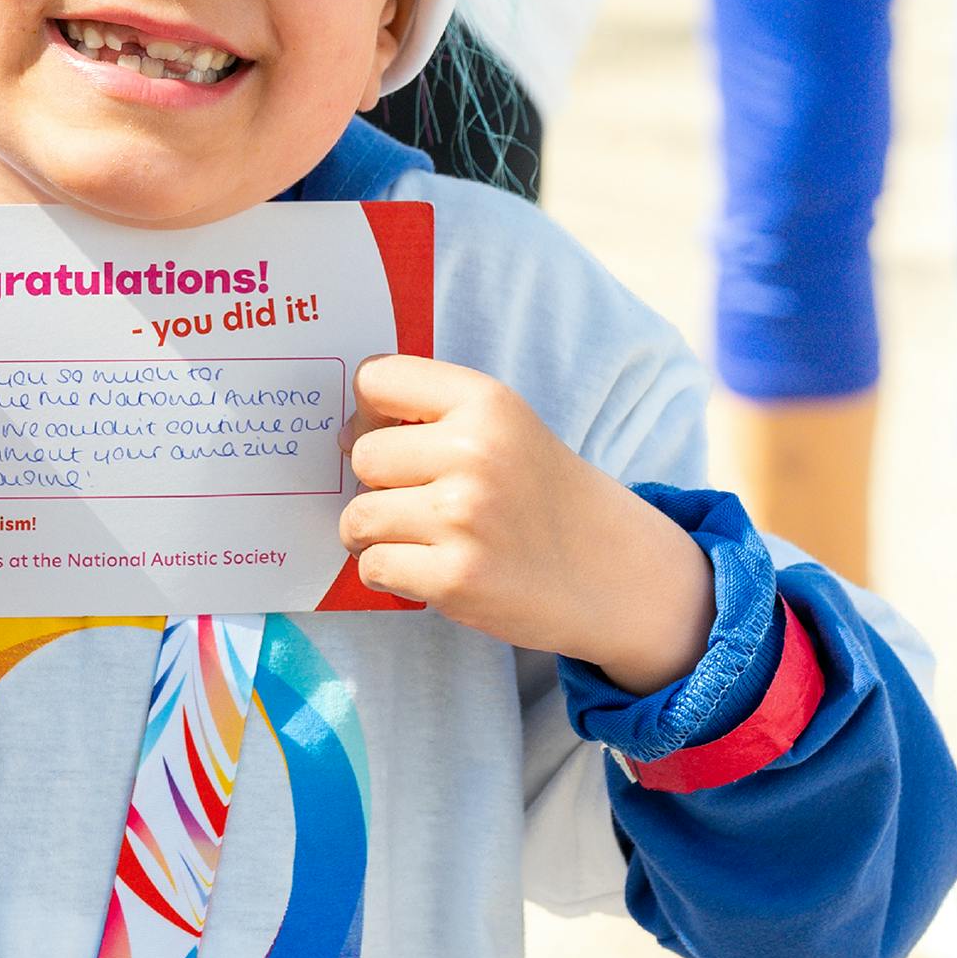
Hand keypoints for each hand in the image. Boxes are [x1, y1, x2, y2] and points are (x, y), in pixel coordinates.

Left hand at [338, 356, 715, 695]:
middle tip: (413, 500)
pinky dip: (388, 572)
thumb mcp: (503, 427)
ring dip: (373, 534)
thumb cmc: (541, 494)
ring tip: (415, 537)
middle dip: (374, 482)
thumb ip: (431, 414)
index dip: (369, 412)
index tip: (389, 435)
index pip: (375, 379)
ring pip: (358, 517)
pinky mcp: (456, 579)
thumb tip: (342, 435)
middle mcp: (474, 452)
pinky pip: (374, 566)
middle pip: (361, 456)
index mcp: (486, 402)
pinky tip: (427, 568)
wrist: (614, 572)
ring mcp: (464, 518)